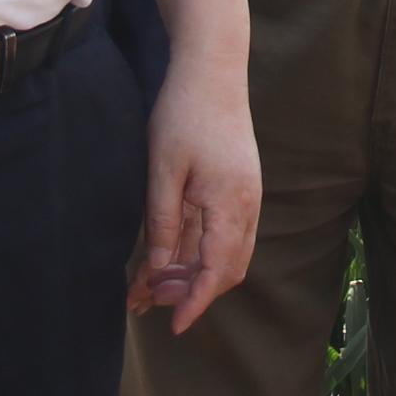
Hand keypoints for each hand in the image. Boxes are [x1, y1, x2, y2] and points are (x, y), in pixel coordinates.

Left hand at [132, 66, 259, 333]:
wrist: (213, 69)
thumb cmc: (183, 113)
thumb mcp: (162, 171)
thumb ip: (162, 225)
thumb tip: (158, 273)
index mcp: (230, 204)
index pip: (216, 271)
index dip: (195, 302)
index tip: (173, 326)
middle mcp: (247, 206)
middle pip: (227, 269)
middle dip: (190, 291)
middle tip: (148, 299)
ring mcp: (247, 196)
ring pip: (227, 254)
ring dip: (194, 272)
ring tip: (151, 281)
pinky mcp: (240, 187)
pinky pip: (225, 233)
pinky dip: (200, 250)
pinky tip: (170, 254)